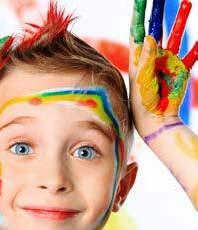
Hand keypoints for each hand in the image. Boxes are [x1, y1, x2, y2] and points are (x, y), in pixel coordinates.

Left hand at [129, 0, 197, 135]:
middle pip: (155, 29)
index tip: (140, 0)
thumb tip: (149, 36)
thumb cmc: (143, 102)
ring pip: (175, 36)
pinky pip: (192, 54)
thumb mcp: (142, 80)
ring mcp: (167, 61)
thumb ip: (146, 59)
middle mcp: (153, 56)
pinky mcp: (180, 69)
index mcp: (138, 58)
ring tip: (186, 3)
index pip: (137, 32)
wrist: (155, 118)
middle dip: (156, 12)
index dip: (138, 16)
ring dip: (179, 21)